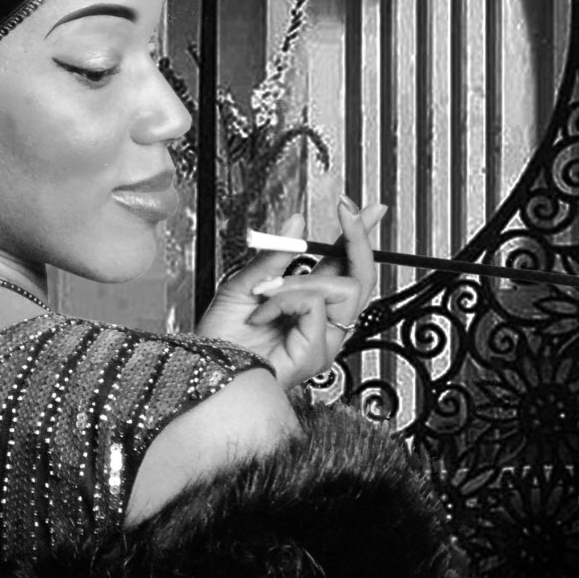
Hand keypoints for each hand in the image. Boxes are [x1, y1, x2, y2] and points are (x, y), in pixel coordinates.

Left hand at [194, 196, 386, 389]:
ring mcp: (324, 341)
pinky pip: (314, 304)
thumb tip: (297, 222)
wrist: (208, 368)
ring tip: (265, 295)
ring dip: (297, 281)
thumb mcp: (246, 282)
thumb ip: (276, 255)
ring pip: (341, 288)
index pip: (347, 268)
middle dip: (358, 236)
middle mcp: (324, 323)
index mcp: (310, 305)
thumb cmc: (223, 336)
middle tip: (346, 209)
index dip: (361, 237)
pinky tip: (262, 314)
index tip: (370, 209)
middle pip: (362, 277)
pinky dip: (283, 300)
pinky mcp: (316, 353)